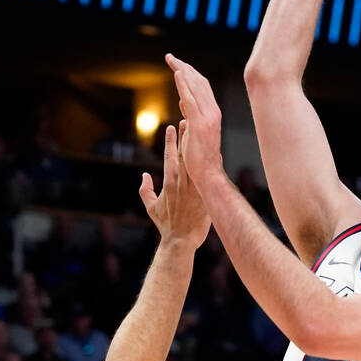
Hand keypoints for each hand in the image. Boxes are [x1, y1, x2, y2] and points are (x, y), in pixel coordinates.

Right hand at [138, 123, 209, 248]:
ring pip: (198, 161)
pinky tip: (216, 149)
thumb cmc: (166, 225)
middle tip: (187, 120)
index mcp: (169, 182)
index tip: (171, 127)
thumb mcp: (151, 207)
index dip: (170, 140)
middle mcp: (183, 181)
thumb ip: (145, 190)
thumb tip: (144, 176)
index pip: (169, 156)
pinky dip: (213, 161)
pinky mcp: (206, 193)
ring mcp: (196, 187)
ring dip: (198, 145)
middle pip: (185, 153)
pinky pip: (210, 174)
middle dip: (185, 136)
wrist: (181, 240)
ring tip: (200, 131)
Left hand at [165, 53, 224, 191]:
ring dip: (182, 71)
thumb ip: (190, 116)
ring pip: (195, 87)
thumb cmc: (201, 159)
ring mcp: (207, 117)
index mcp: (212, 114)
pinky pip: (190, 99)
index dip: (190, 74)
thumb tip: (182, 102)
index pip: (202, 87)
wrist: (208, 175)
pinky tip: (177, 74)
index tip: (178, 65)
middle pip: (199, 82)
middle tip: (170, 57)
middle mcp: (213, 112)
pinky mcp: (199, 124)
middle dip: (184, 67)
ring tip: (171, 60)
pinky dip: (184, 85)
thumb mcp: (194, 132)